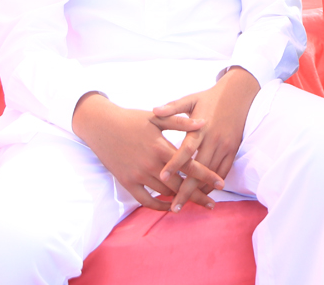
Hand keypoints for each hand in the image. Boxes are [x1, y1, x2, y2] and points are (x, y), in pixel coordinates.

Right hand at [70, 92, 214, 210]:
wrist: (101, 126)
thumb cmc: (131, 119)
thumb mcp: (157, 117)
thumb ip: (180, 122)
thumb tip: (203, 123)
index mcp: (160, 147)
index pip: (190, 165)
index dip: (207, 175)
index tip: (221, 184)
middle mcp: (150, 164)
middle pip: (180, 185)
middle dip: (198, 194)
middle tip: (212, 203)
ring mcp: (137, 175)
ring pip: (165, 193)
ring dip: (180, 199)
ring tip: (194, 202)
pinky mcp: (126, 182)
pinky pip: (145, 200)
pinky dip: (158, 206)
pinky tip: (169, 206)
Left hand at [151, 67, 260, 211]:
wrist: (238, 94)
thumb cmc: (210, 97)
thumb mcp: (191, 99)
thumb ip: (172, 107)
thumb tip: (153, 110)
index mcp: (201, 127)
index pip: (186, 149)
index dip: (175, 164)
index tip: (163, 178)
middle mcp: (214, 139)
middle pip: (199, 170)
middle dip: (186, 190)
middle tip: (174, 207)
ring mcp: (225, 146)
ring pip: (212, 174)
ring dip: (199, 191)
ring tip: (185, 204)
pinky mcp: (233, 149)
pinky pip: (223, 171)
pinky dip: (213, 184)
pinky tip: (203, 194)